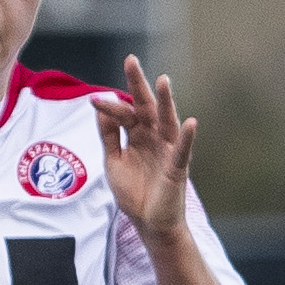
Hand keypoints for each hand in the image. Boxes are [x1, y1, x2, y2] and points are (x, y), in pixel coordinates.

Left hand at [91, 58, 197, 242]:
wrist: (149, 224)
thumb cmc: (134, 193)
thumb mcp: (113, 162)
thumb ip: (108, 136)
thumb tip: (100, 108)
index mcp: (137, 136)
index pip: (124, 114)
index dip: (109, 107)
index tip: (92, 98)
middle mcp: (153, 138)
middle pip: (146, 107)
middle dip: (138, 85)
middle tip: (130, 60)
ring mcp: (167, 150)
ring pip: (166, 121)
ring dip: (165, 102)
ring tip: (162, 81)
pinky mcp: (178, 168)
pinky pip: (184, 150)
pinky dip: (188, 137)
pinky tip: (191, 122)